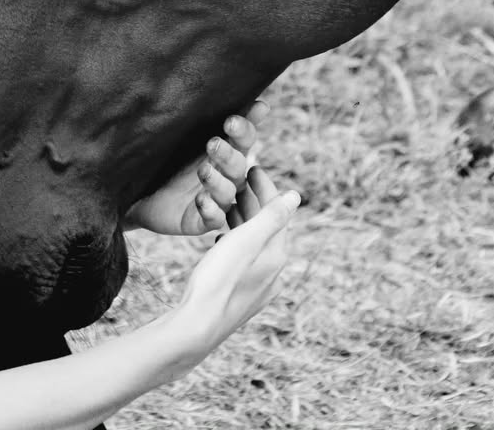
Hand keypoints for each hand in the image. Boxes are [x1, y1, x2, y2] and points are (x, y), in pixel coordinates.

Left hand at [123, 100, 267, 235]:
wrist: (134, 189)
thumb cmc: (163, 155)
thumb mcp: (177, 131)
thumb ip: (200, 112)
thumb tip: (226, 88)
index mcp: (224, 149)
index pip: (244, 138)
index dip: (243, 129)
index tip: (231, 120)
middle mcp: (224, 174)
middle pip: (239, 164)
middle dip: (228, 154)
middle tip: (212, 143)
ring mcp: (215, 198)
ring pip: (228, 192)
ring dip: (218, 181)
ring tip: (203, 170)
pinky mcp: (200, 220)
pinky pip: (214, 219)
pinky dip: (211, 210)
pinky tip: (201, 201)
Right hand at [170, 166, 299, 364]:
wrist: (197, 326)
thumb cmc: (219, 280)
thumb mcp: (246, 241)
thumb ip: (271, 218)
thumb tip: (296, 196)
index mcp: (276, 256)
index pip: (277, 213)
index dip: (265, 187)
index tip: (250, 166)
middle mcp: (272, 273)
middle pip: (266, 228)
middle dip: (253, 202)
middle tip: (236, 179)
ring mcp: (256, 286)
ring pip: (253, 244)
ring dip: (243, 220)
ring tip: (226, 203)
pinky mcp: (239, 294)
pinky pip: (243, 260)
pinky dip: (235, 242)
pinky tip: (221, 240)